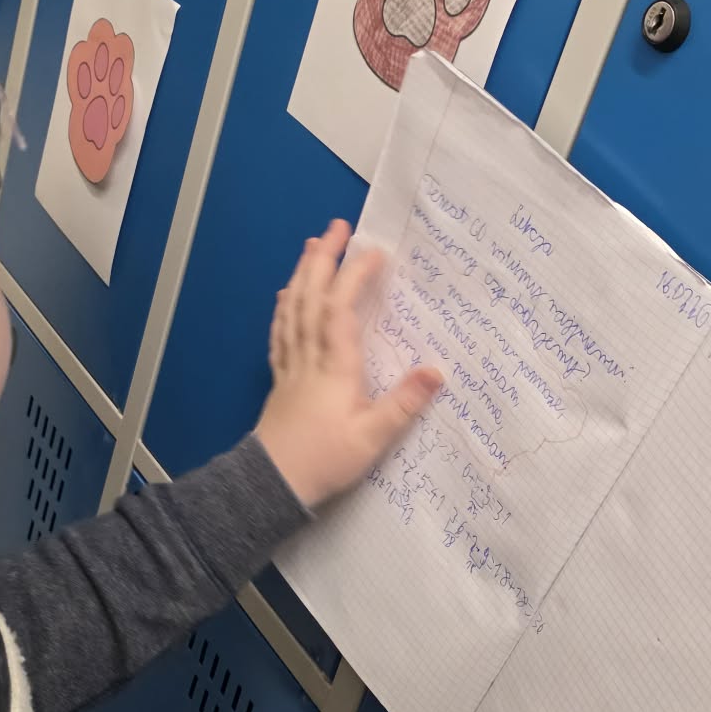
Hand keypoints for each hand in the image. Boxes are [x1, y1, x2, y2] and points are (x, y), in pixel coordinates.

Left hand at [255, 219, 441, 509]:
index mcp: (335, 367)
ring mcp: (291, 366)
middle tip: (336, 227)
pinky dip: (284, 308)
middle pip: (313, 298)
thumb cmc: (325, 460)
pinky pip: (281, 333)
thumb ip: (404, 403)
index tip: (373, 252)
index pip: (341, 309)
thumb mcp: (373, 438)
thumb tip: (437, 371)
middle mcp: (310, 357)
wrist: (273, 484)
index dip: (354, 277)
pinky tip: (286, 295)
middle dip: (323, 259)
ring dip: (303, 274)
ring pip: (294, 310)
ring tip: (312, 246)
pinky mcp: (281, 379)